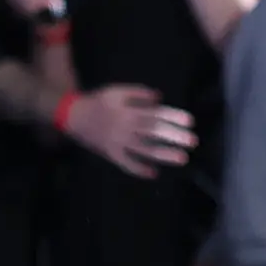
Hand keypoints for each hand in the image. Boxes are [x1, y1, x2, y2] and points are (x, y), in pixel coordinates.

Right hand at [59, 80, 194, 177]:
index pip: (155, 114)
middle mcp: (125, 127)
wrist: (72, 116)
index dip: (173, 117)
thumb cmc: (97, 102)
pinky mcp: (110, 154)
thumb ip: (137, 93)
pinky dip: (139, 170)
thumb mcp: (116, 91)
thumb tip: (159, 99)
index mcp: (127, 111)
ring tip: (182, 158)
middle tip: (192, 141)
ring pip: (143, 150)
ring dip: (163, 155)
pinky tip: (154, 173)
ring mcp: (118, 142)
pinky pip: (126, 164)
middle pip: (153, 132)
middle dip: (174, 137)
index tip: (190, 121)